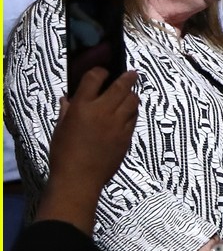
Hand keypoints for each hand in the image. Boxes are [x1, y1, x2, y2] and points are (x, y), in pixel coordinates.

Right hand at [38, 68, 138, 231]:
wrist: (79, 179)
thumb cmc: (64, 154)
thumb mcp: (60, 129)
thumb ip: (67, 111)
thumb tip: (67, 98)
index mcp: (82, 107)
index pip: (95, 77)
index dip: (100, 71)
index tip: (103, 71)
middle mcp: (102, 111)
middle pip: (121, 85)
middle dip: (128, 76)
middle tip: (131, 73)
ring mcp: (118, 123)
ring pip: (133, 100)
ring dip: (131, 95)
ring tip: (129, 94)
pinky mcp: (127, 136)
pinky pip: (134, 118)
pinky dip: (132, 112)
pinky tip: (128, 113)